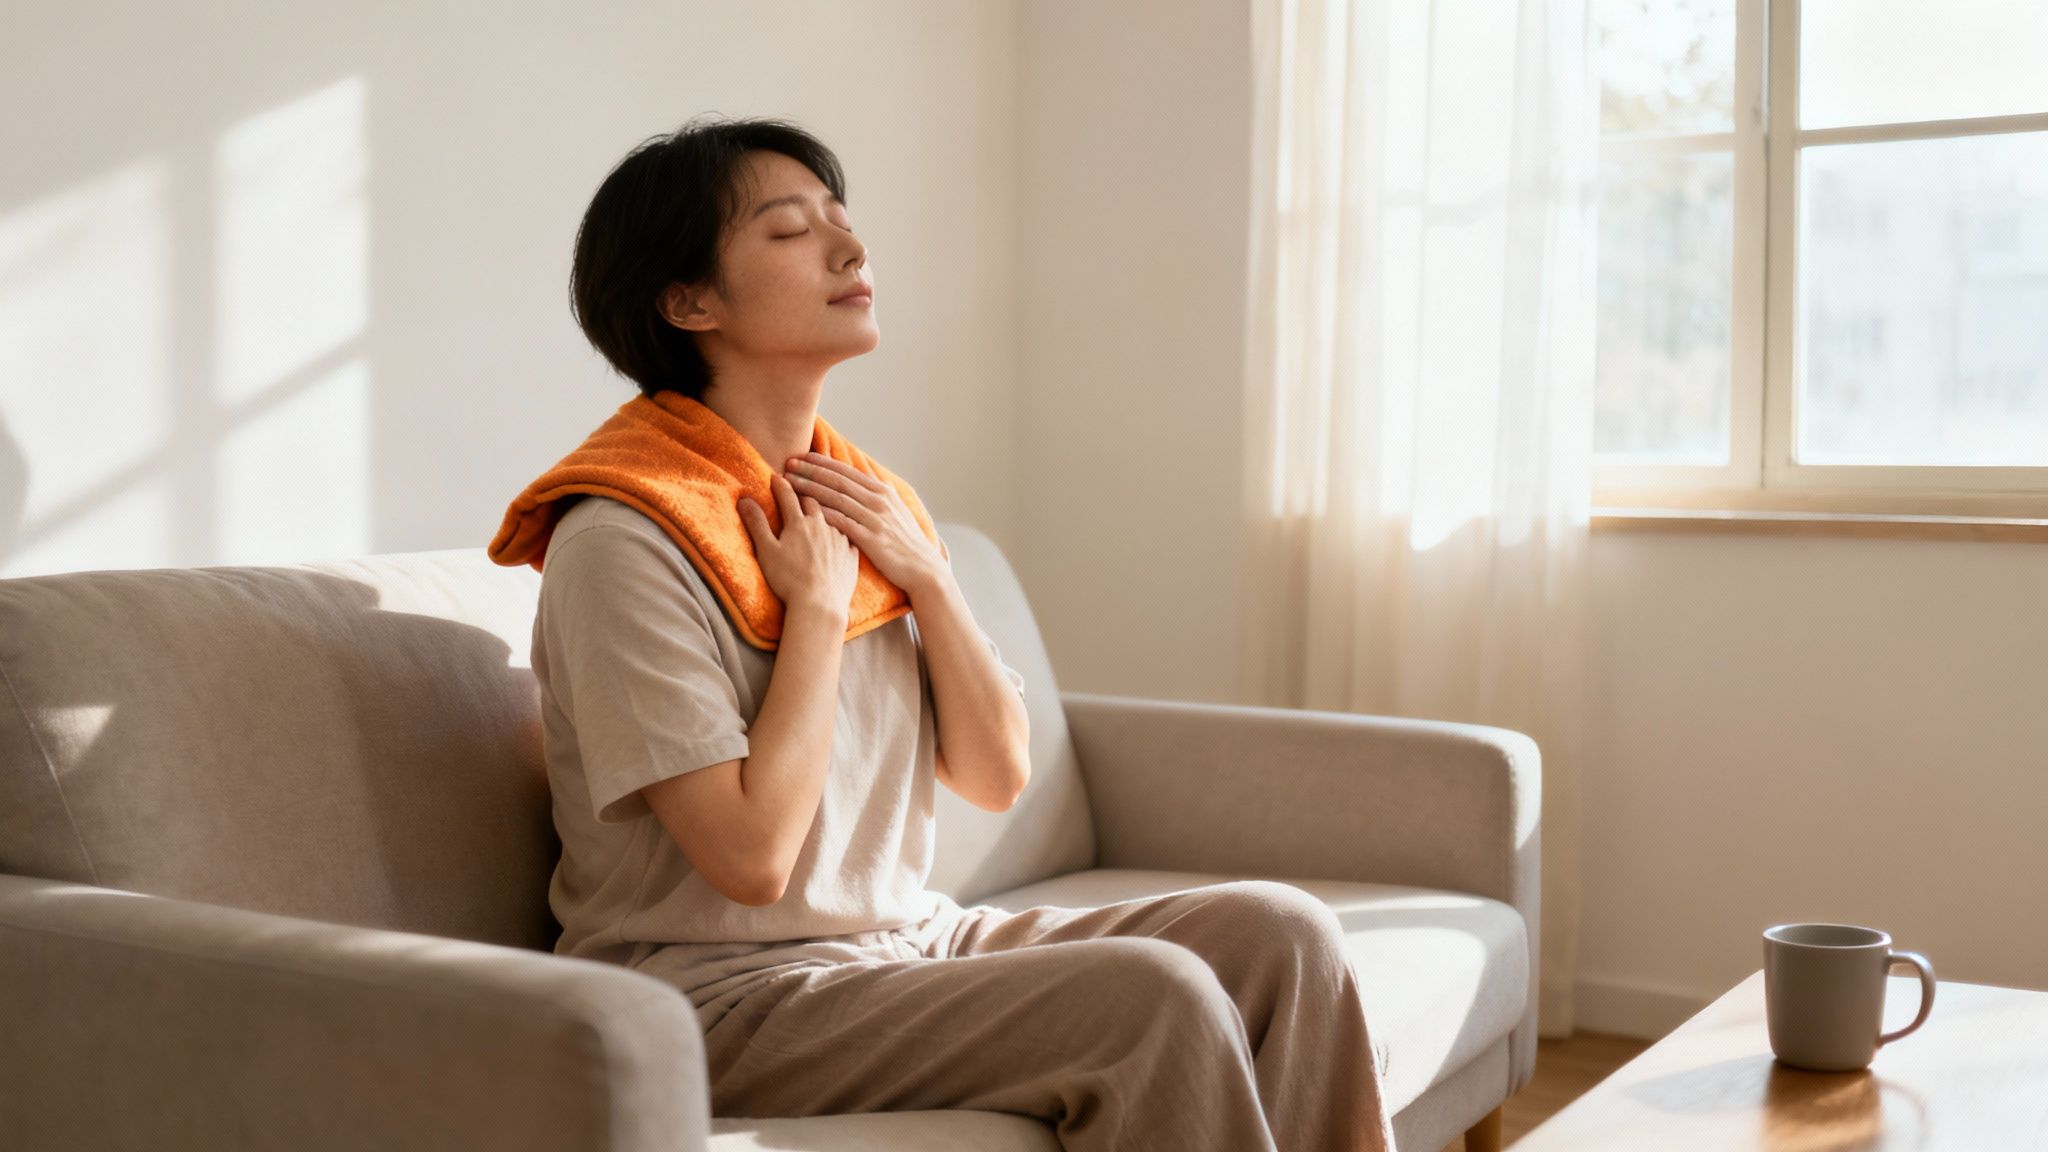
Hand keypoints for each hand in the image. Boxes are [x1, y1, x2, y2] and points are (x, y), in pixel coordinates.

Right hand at [738, 472, 859, 616]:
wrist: (820, 605)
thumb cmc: (789, 580)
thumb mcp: (766, 551)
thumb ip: (756, 524)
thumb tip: (744, 499)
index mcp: (799, 523)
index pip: (788, 496)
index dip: (781, 485)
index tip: (777, 476)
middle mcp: (822, 525)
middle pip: (814, 501)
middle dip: (806, 491)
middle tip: (801, 484)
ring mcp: (840, 540)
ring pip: (834, 516)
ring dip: (826, 510)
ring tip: (823, 507)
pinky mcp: (852, 555)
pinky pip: (849, 537)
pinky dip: (844, 531)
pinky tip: (843, 533)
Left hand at [781, 451, 944, 596]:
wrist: (923, 568)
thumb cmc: (906, 543)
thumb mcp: (895, 511)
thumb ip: (877, 496)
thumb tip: (861, 481)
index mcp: (882, 492)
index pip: (846, 471)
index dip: (821, 462)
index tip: (801, 457)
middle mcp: (878, 501)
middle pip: (837, 480)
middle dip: (811, 470)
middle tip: (789, 464)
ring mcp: (875, 518)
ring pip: (836, 498)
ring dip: (811, 488)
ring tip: (790, 483)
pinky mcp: (870, 538)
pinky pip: (841, 521)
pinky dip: (822, 513)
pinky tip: (805, 510)